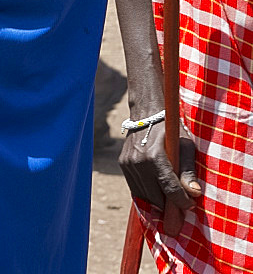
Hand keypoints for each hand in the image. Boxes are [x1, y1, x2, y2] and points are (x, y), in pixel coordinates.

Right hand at [119, 118, 201, 235]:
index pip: (170, 190)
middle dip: (170, 206)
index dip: (182, 202)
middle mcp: (138, 162)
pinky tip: (157, 190)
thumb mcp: (185, 145)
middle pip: (156, 199)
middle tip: (181, 204)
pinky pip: (136, 189)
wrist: (146, 113)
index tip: (190, 204)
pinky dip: (147, 193)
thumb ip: (188, 170)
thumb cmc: (170, 129)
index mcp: (155, 156)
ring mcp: (128, 164)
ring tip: (169, 197)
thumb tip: (194, 193)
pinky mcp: (123, 165)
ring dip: (158, 202)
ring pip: (145, 197)